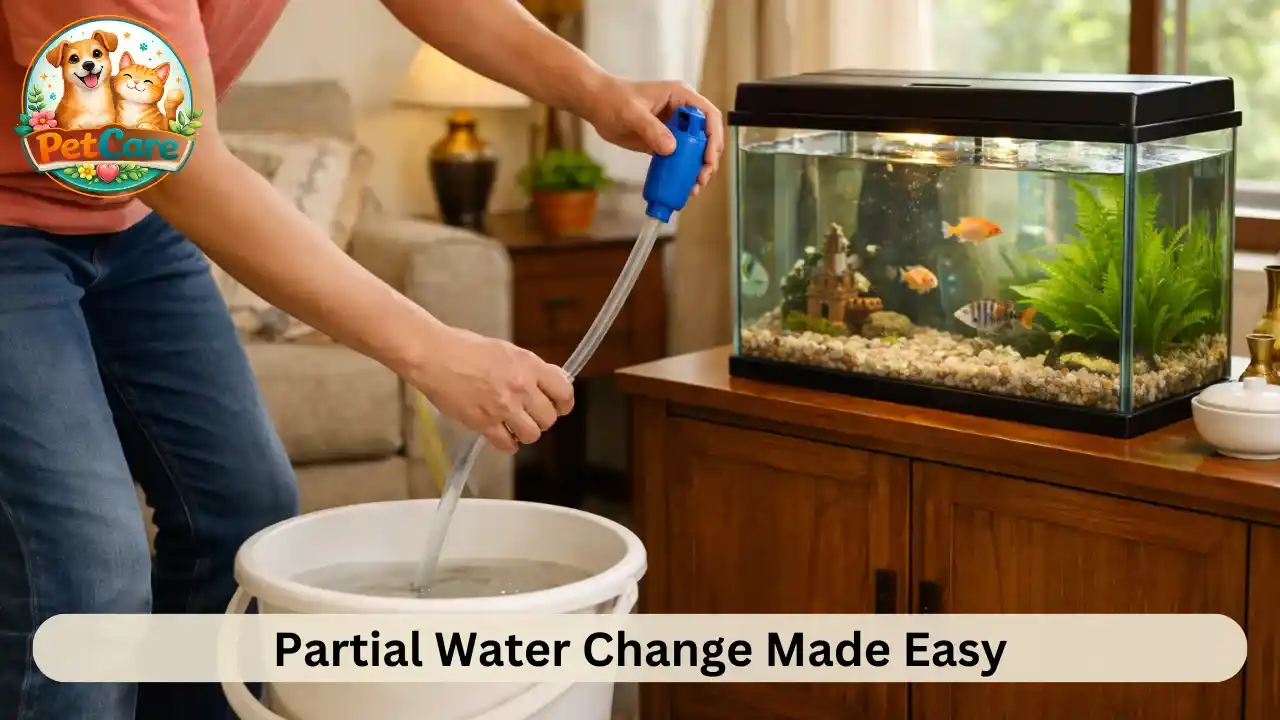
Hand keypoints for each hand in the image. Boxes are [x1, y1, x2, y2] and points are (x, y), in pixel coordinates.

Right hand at [411, 326, 573, 453]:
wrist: (435, 356)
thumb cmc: (465, 348)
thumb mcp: (506, 350)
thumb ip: (528, 368)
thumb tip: (545, 383)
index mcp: (529, 365)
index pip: (564, 391)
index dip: (563, 402)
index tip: (559, 406)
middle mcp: (521, 387)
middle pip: (549, 418)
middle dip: (542, 418)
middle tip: (529, 414)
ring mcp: (503, 407)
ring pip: (532, 434)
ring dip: (525, 432)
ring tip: (514, 425)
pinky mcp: (484, 423)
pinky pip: (508, 445)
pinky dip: (507, 443)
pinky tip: (500, 434)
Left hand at [580, 77, 724, 196]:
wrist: (596, 105)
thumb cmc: (613, 99)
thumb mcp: (632, 112)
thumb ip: (651, 129)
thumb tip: (671, 149)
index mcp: (681, 97)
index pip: (708, 115)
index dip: (713, 137)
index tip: (707, 158)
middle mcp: (682, 112)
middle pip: (707, 136)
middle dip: (708, 159)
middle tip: (701, 178)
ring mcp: (674, 128)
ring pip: (696, 150)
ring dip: (698, 169)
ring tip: (694, 187)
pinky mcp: (664, 142)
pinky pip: (679, 159)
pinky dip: (683, 172)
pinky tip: (682, 186)